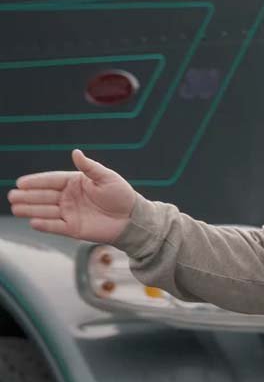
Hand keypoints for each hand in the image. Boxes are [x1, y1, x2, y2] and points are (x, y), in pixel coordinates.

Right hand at [8, 149, 136, 242]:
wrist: (132, 219)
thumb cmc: (121, 195)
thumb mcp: (107, 178)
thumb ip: (89, 167)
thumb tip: (76, 152)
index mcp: (75, 183)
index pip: (51, 181)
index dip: (36, 181)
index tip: (21, 182)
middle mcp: (69, 198)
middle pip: (44, 196)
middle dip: (28, 196)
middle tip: (12, 196)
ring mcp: (70, 213)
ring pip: (46, 211)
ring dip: (30, 209)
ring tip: (15, 208)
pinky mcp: (73, 228)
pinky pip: (56, 226)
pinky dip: (45, 224)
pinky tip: (32, 222)